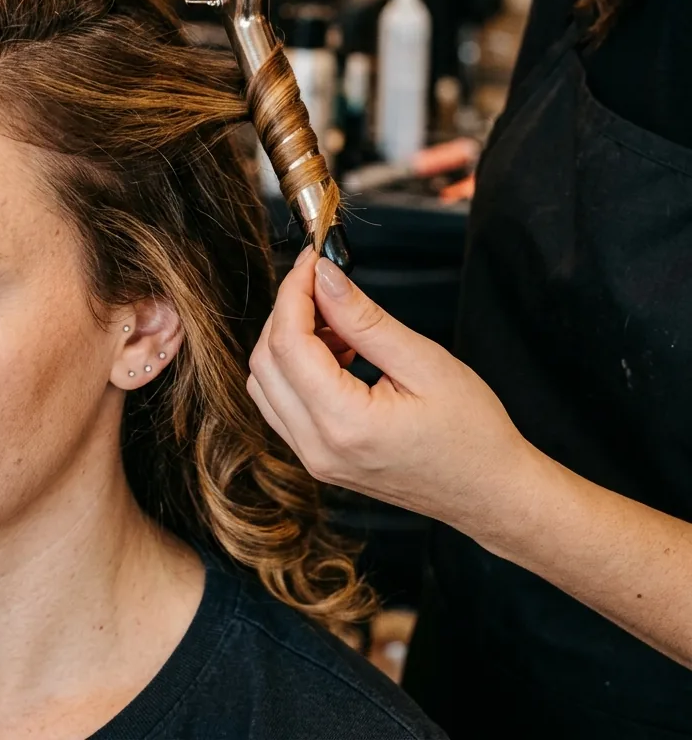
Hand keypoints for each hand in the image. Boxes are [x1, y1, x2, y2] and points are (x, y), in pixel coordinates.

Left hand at [248, 250, 536, 545]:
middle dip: (288, 311)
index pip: (288, 343)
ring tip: (340, 322)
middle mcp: (318, 448)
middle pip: (265, 362)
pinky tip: (338, 352)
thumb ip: (365, 319)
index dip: (294, 291)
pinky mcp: (319, 459)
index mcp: (345, 424)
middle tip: (326, 283)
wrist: (490, 493)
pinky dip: (297, 368)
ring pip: (266, 383)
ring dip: (290, 341)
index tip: (314, 260)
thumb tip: (324, 278)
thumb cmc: (472, 433)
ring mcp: (314, 459)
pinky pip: (283, 404)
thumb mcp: (424, 362)